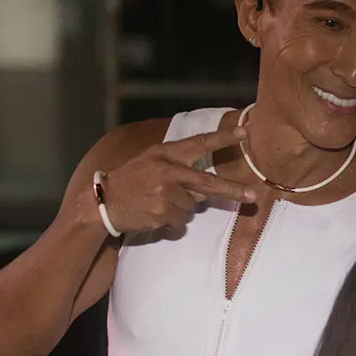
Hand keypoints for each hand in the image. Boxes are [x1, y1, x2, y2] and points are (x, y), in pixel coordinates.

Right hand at [100, 127, 256, 233]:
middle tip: (252, 196)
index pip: (199, 143)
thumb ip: (179, 167)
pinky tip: (155, 214)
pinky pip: (180, 222)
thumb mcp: (151, 161)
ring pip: (193, 207)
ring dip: (182, 208)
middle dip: (232, 191)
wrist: (103, 202)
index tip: (243, 133)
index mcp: (166, 155)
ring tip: (159, 203)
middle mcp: (167, 172)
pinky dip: (172, 222)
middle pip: (208, 183)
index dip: (222, 138)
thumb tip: (206, 190)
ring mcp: (165, 194)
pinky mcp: (161, 213)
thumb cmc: (132, 180)